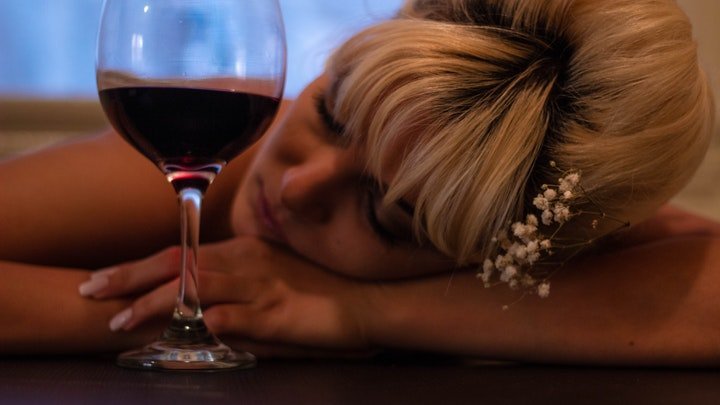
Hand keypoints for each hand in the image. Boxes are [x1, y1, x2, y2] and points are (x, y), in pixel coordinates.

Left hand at [79, 237, 375, 357]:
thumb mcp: (271, 278)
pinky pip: (236, 315)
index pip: (181, 253)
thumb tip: (196, 301)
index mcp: (243, 249)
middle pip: (178, 264)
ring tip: (121, 319)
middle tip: (92, 290)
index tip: (104, 277)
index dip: (139, 266)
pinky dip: (206, 321)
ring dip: (156, 303)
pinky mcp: (277, 313)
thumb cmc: (318, 290)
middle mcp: (247, 260)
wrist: (366, 301)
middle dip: (130, 278)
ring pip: (197, 287)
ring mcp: (262, 285)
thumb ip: (233, 284)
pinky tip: (183, 328)